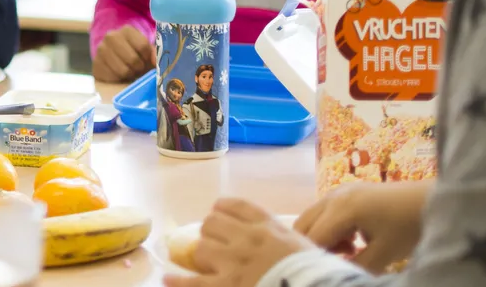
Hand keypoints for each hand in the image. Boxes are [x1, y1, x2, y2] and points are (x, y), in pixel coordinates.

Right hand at [92, 26, 154, 81]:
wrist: (114, 59)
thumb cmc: (135, 55)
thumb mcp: (146, 51)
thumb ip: (154, 54)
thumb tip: (155, 61)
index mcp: (127, 30)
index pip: (143, 46)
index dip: (148, 58)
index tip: (147, 61)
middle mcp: (111, 36)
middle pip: (133, 59)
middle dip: (139, 68)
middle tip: (138, 69)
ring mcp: (101, 49)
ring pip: (123, 70)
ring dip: (129, 75)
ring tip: (129, 71)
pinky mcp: (95, 64)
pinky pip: (113, 78)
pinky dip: (119, 79)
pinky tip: (118, 74)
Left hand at [164, 199, 313, 286]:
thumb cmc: (317, 272)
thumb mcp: (304, 247)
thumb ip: (283, 239)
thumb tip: (275, 241)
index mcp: (269, 227)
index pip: (235, 205)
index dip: (222, 210)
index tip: (220, 216)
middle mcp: (247, 238)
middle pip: (212, 222)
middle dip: (211, 233)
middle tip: (215, 245)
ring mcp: (234, 262)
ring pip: (202, 247)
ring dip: (202, 255)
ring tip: (204, 264)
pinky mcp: (226, 286)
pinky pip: (193, 282)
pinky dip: (178, 281)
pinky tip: (168, 279)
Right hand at [294, 180, 428, 271]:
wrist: (432, 201)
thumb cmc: (409, 227)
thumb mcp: (384, 254)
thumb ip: (355, 266)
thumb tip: (337, 273)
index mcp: (340, 209)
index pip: (312, 238)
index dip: (314, 258)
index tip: (329, 270)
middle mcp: (333, 197)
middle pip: (303, 225)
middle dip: (313, 247)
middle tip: (338, 261)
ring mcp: (339, 191)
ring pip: (313, 218)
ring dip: (322, 237)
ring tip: (349, 252)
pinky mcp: (347, 192)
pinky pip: (325, 212)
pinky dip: (330, 228)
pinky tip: (354, 240)